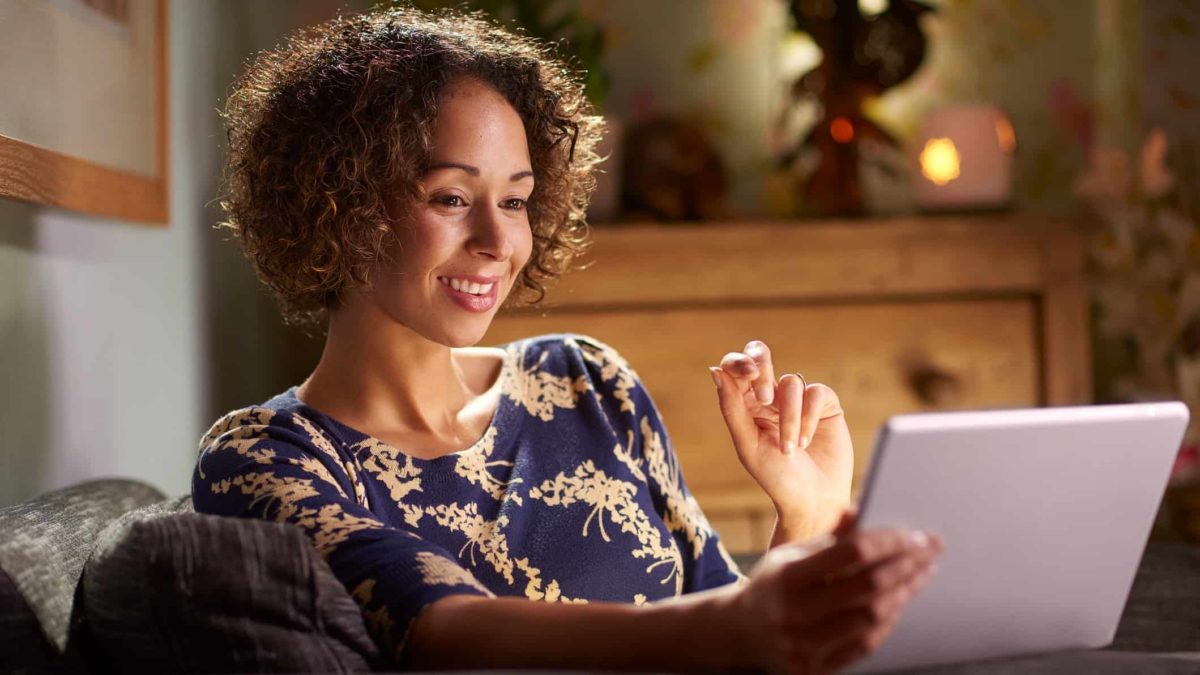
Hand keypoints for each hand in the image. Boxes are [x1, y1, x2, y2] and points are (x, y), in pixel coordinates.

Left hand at [710, 340, 852, 539]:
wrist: (813, 500)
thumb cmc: (775, 476)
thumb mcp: (748, 444)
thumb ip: (732, 407)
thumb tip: (715, 370)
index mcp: (745, 404)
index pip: (735, 369)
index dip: (739, 362)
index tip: (749, 374)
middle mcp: (770, 396)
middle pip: (762, 357)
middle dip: (762, 367)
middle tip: (765, 398)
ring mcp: (798, 399)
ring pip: (791, 382)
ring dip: (789, 418)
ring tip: (790, 448)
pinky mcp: (824, 405)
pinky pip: (815, 393)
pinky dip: (808, 417)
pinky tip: (805, 441)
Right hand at [732, 518, 943, 674]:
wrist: (740, 630)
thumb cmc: (773, 584)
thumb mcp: (791, 554)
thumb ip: (829, 537)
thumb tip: (865, 512)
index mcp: (787, 576)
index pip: (851, 553)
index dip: (889, 542)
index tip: (917, 534)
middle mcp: (793, 613)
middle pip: (868, 587)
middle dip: (906, 566)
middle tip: (930, 551)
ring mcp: (803, 646)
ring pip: (872, 618)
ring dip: (904, 593)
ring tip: (921, 573)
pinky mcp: (813, 670)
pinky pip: (864, 645)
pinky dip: (887, 621)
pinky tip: (900, 601)